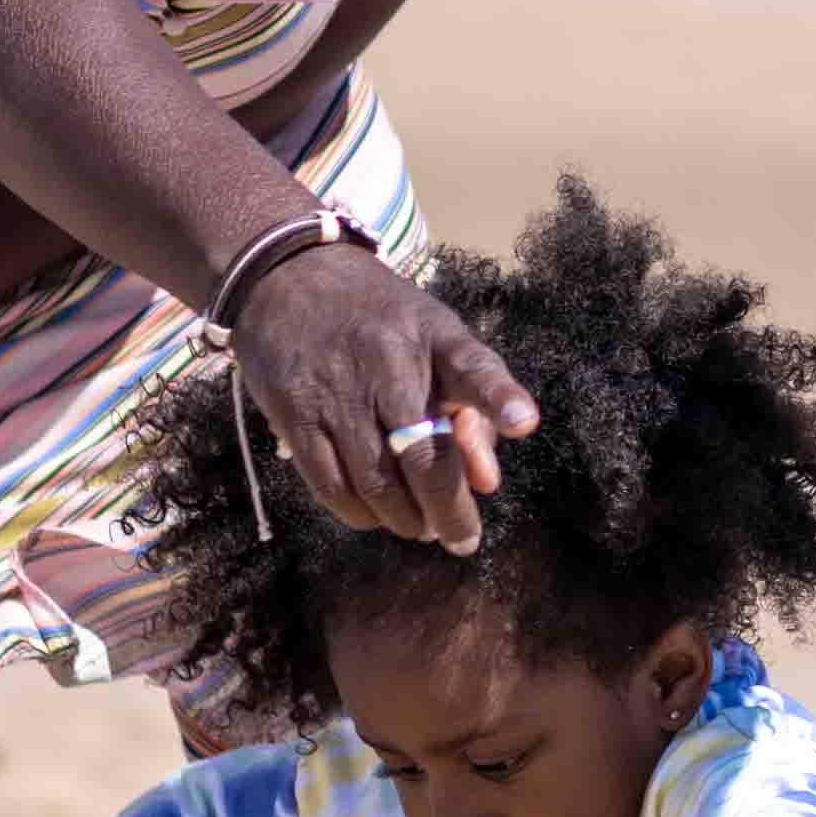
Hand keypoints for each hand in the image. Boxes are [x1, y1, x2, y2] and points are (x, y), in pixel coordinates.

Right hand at [231, 241, 539, 552]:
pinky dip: (358, 513)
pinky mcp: (293, 414)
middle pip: (423, 453)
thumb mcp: (437, 342)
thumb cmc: (382, 321)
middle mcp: (387, 361)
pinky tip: (375, 516)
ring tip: (419, 528)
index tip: (525, 423)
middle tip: (462, 539)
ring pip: (376, 481)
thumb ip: (472, 411)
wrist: (290, 277)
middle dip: (447, 510)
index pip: (473, 366)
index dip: (499, 397)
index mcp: (434, 335)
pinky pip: (329, 484)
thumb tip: (487, 484)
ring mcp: (337, 390)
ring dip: (404, 519)